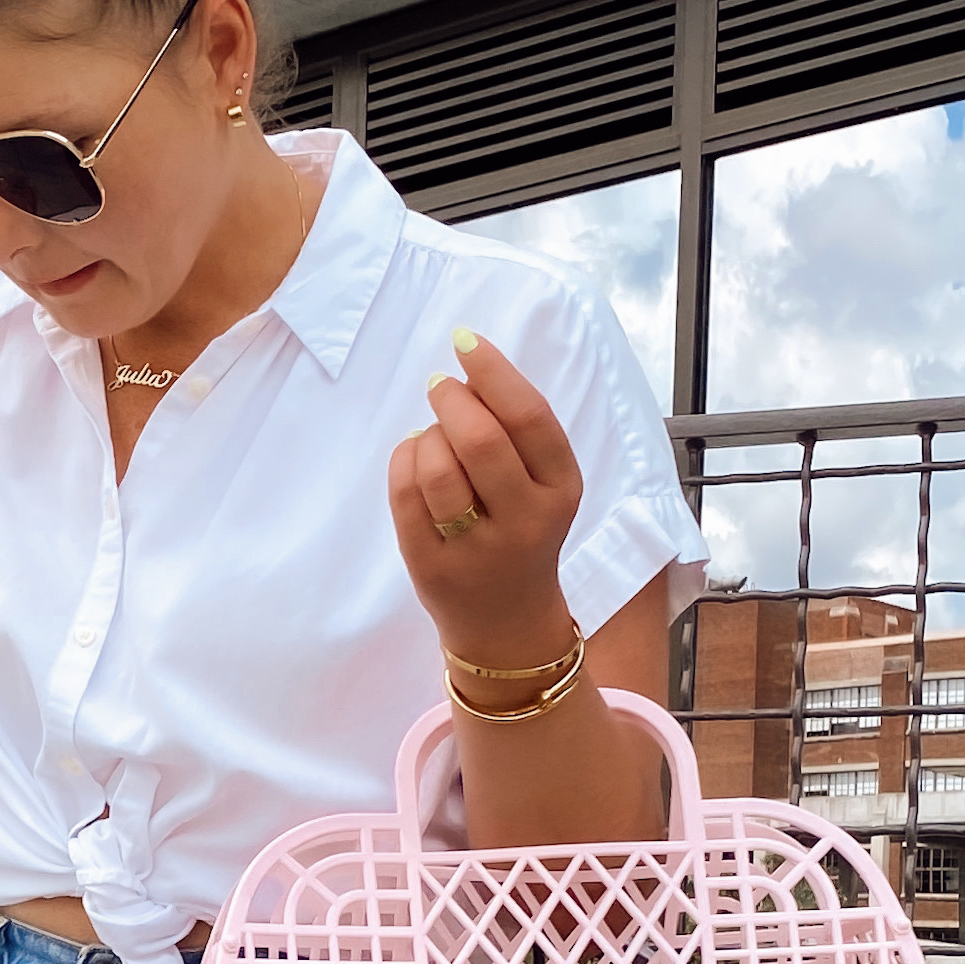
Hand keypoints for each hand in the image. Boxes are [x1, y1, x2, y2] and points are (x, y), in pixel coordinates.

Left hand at [387, 331, 582, 664]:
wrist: (508, 622)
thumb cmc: (523, 532)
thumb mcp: (543, 486)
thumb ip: (517, 433)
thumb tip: (466, 372)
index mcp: (561, 490)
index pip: (529, 417)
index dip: (493, 371)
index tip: (465, 342)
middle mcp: (525, 522)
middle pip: (480, 440)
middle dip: (452, 399)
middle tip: (439, 386)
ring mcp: (476, 549)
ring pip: (437, 467)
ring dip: (427, 434)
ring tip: (432, 436)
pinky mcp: (432, 566)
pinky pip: (404, 495)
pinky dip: (403, 460)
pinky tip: (414, 458)